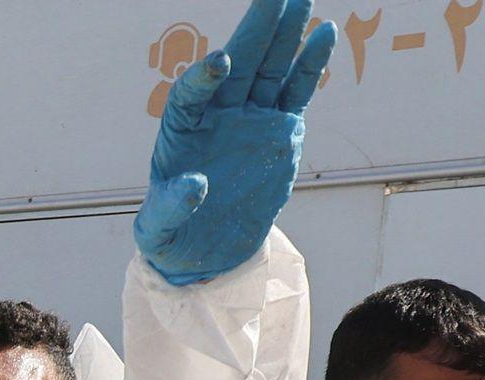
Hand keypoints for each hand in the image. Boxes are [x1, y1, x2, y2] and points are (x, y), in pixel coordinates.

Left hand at [136, 0, 333, 287]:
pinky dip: (309, 63)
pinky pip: (295, 91)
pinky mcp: (279, 130)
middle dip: (255, 28)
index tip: (219, 62)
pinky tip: (323, 33)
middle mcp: (217, 115)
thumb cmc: (173, 233)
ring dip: (285, 33)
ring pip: (270, 68)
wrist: (206, 247)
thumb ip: (171, 208)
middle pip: (238, 64)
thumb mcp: (161, 228)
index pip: (190, 94)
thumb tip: (194, 186)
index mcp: (181, 130)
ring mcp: (250, 118)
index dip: (203, 77)